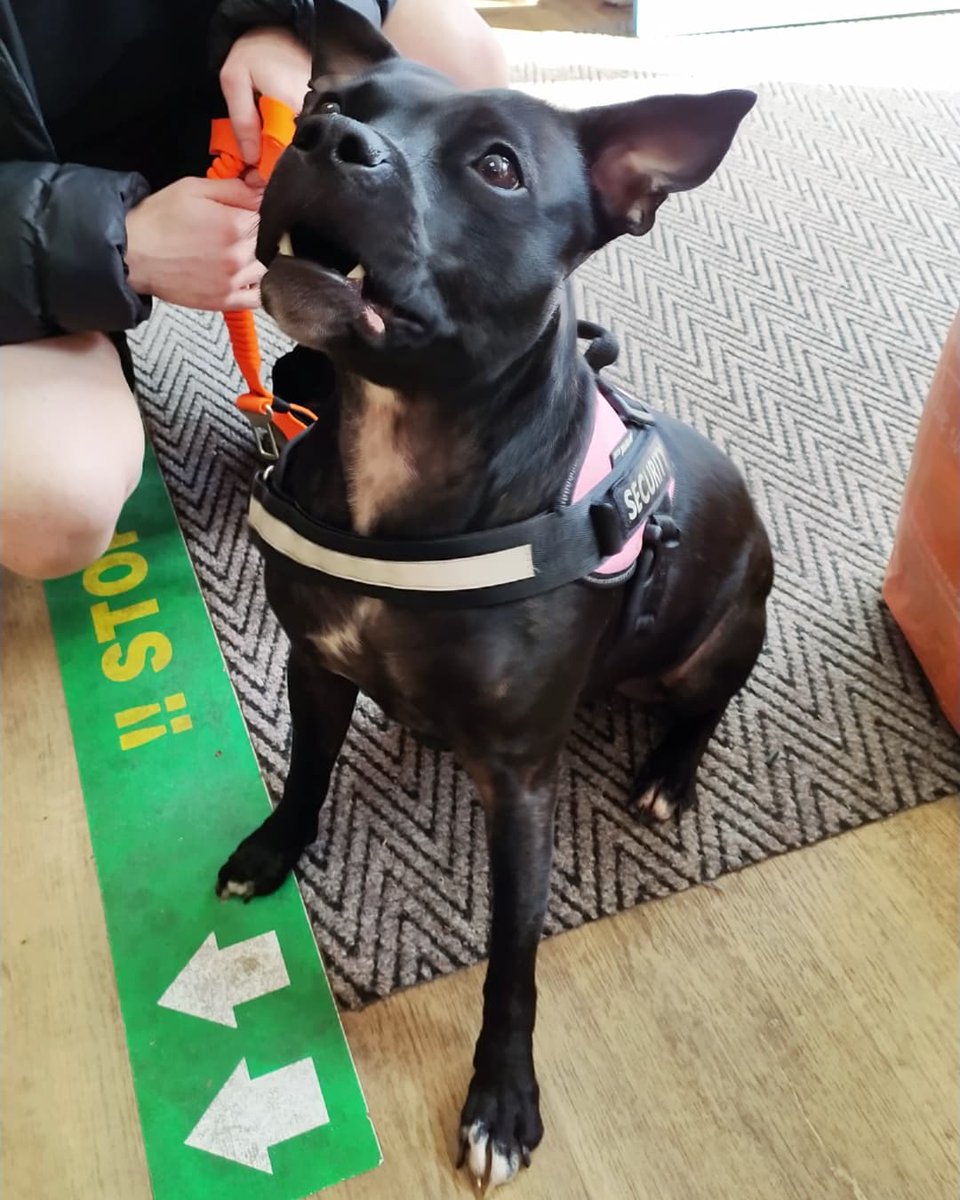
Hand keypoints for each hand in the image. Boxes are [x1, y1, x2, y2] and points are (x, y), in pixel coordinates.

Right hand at [125, 177, 264, 310]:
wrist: (132, 254)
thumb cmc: (159, 220)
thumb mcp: (194, 188)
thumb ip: (234, 189)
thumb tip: (263, 188)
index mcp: (235, 225)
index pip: (270, 215)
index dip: (260, 210)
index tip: (248, 210)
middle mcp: (240, 255)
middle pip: (272, 243)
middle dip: (261, 234)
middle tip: (238, 231)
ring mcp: (234, 281)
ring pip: (268, 269)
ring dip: (260, 260)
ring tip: (237, 252)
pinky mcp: (226, 301)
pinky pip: (258, 297)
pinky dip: (257, 287)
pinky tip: (243, 276)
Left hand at [220, 26, 311, 164]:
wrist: (280, 33)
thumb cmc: (254, 54)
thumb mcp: (234, 82)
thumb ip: (242, 121)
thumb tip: (251, 158)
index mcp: (288, 107)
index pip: (281, 155)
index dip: (267, 171)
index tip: (253, 179)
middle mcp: (309, 114)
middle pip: (294, 156)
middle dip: (274, 167)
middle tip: (255, 170)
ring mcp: (318, 116)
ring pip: (301, 151)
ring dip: (282, 157)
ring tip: (264, 156)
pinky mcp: (321, 117)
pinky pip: (306, 141)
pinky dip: (291, 147)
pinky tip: (277, 143)